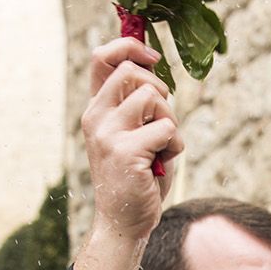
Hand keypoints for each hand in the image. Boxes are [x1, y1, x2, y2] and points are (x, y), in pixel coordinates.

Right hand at [76, 38, 185, 269]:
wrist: (123, 222)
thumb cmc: (136, 177)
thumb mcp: (133, 133)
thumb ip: (138, 104)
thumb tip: (153, 67)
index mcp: (96, 110)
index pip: (101, 58)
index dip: (129, 46)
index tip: (152, 59)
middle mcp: (95, 117)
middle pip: (131, 72)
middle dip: (159, 88)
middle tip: (162, 116)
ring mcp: (107, 134)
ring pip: (153, 97)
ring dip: (170, 120)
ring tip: (161, 145)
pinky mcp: (125, 151)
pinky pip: (167, 129)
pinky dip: (174, 145)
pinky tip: (161, 163)